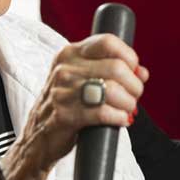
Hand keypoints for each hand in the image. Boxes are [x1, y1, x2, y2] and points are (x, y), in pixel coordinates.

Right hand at [5, 34, 147, 179]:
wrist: (37, 138)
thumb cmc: (65, 105)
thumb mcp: (81, 79)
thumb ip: (110, 70)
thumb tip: (142, 73)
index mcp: (70, 54)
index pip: (108, 42)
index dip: (129, 56)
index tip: (133, 72)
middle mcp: (65, 69)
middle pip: (116, 68)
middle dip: (134, 85)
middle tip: (134, 97)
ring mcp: (62, 92)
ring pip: (113, 90)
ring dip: (128, 103)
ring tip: (127, 110)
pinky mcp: (65, 115)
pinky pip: (103, 112)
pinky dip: (118, 117)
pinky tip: (120, 120)